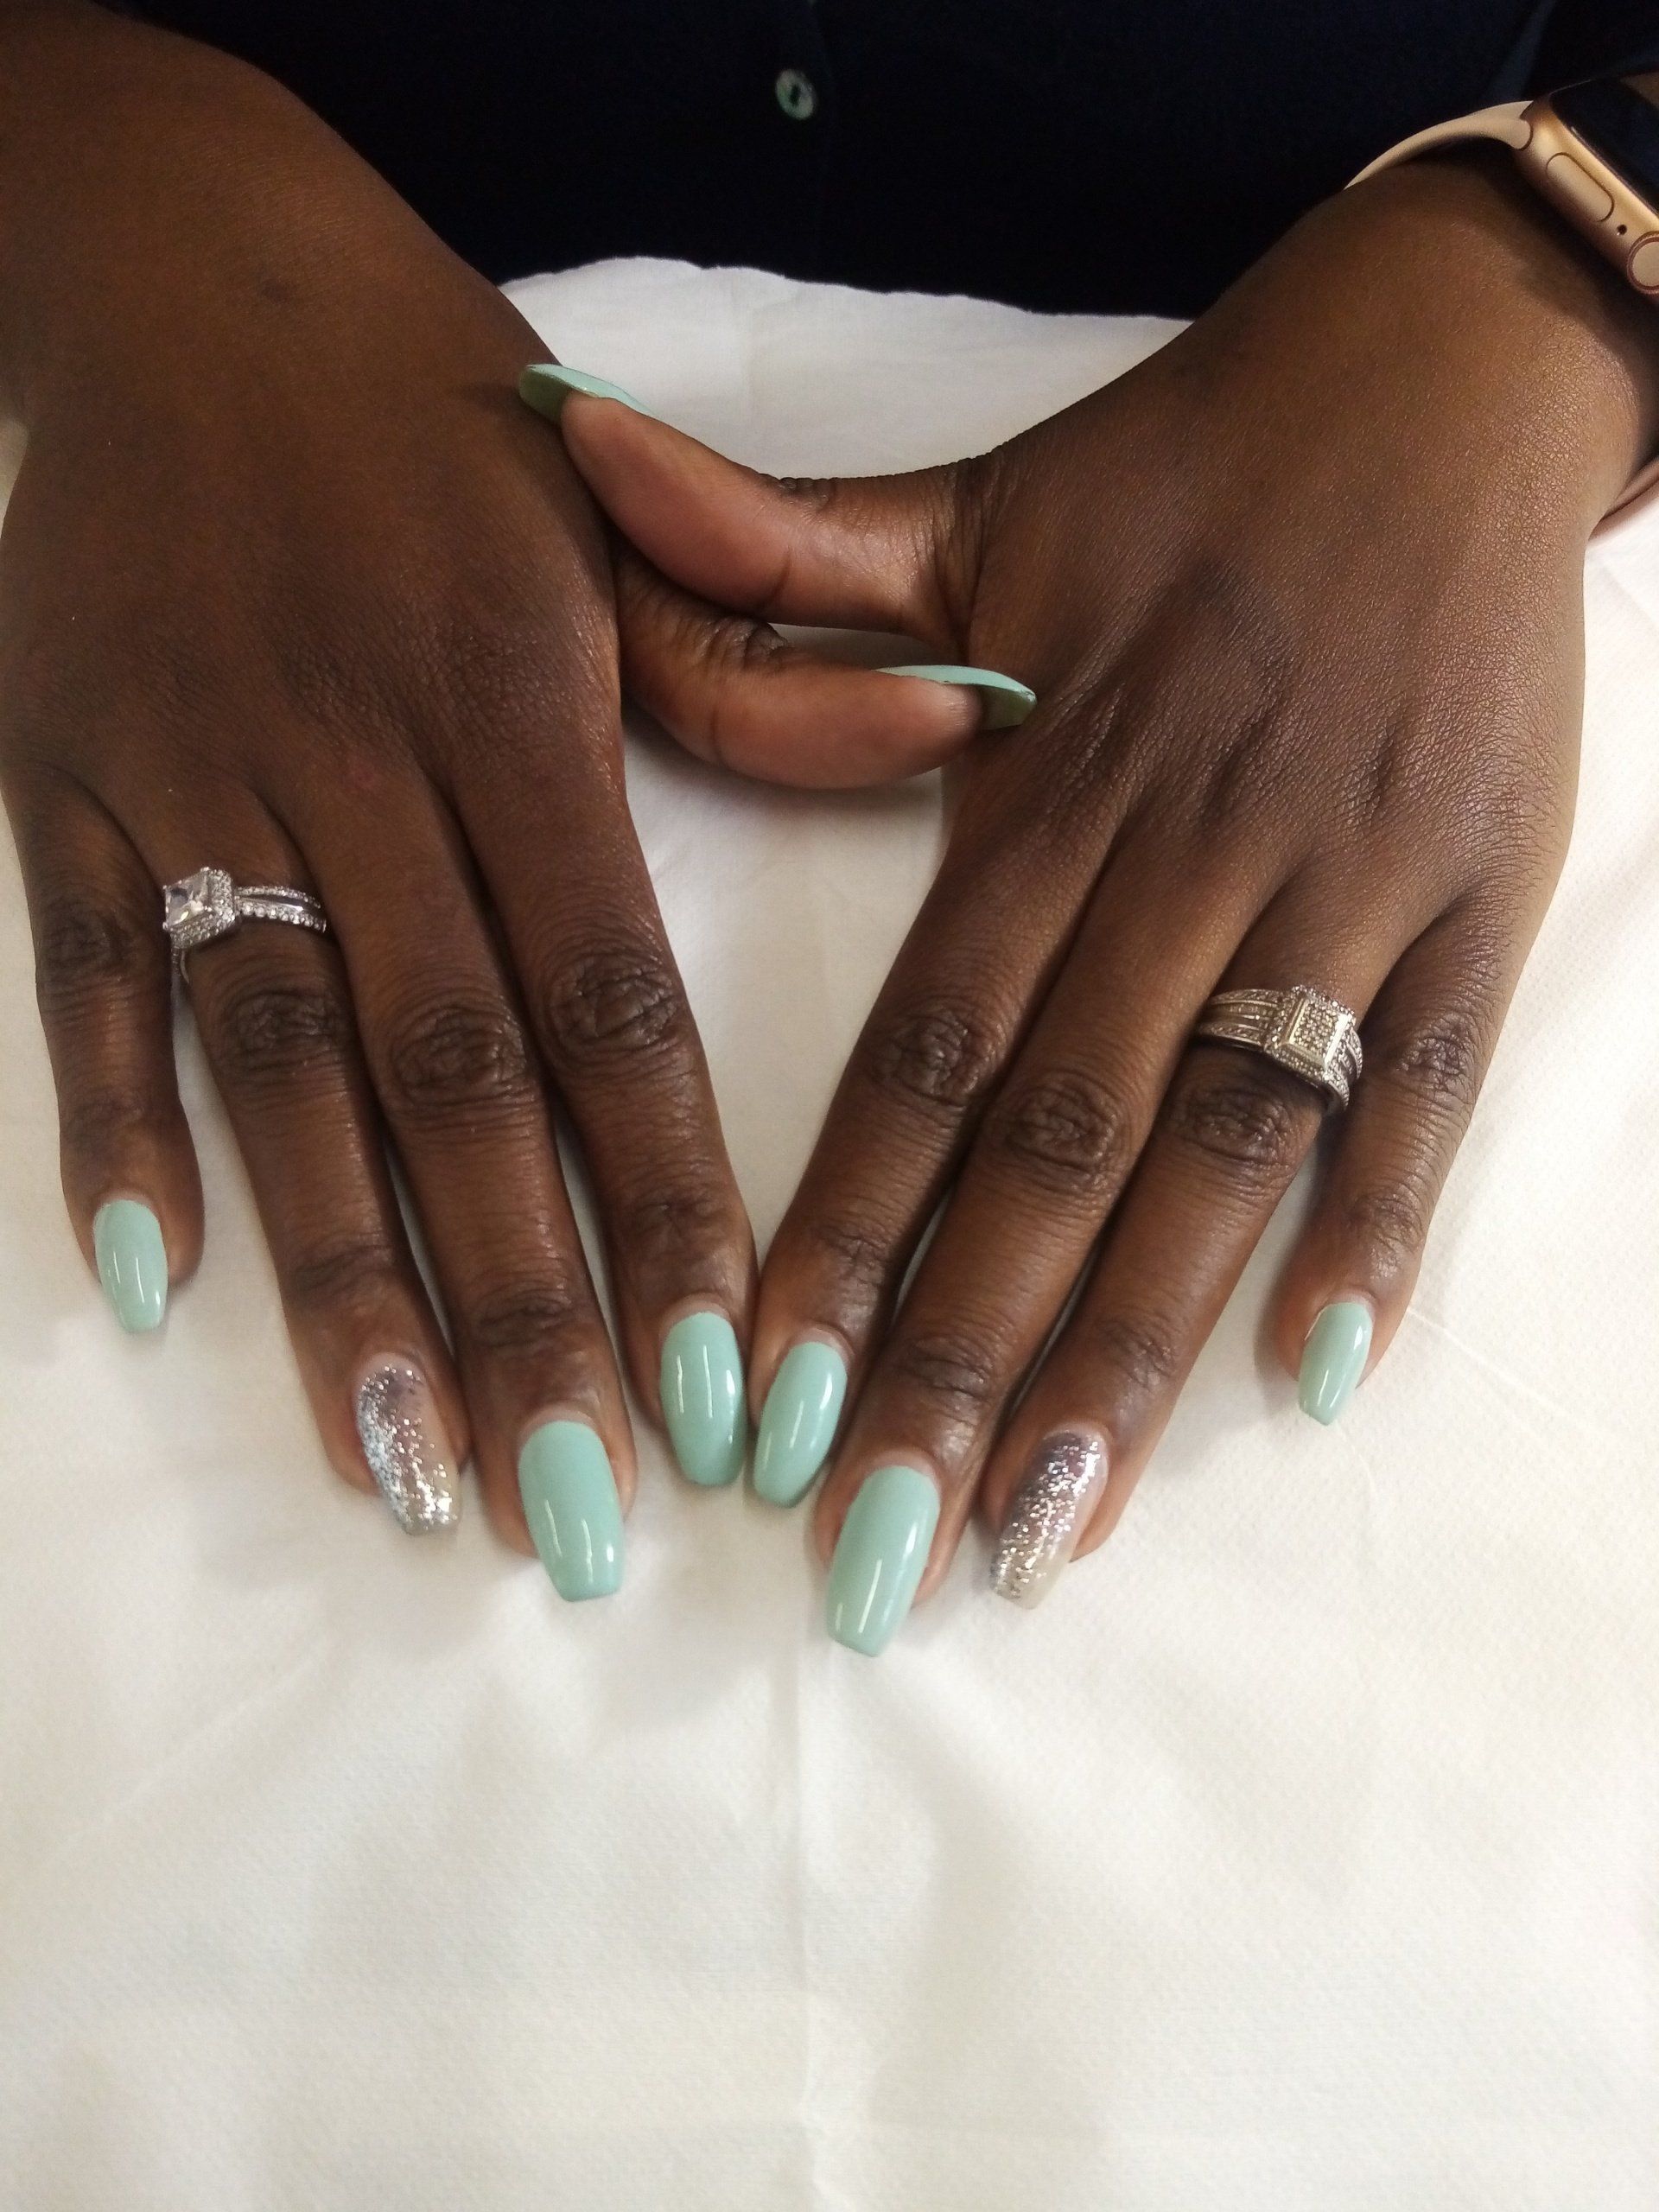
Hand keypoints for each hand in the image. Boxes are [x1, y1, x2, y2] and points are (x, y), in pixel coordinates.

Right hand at [0, 8, 985, 1570]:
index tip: (730, 1384)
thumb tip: (955, 740)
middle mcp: (356, 760)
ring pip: (272, 1063)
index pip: (610, 1003)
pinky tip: (148, 1286)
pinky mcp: (66, 784)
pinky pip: (87, 975)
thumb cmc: (438, 419)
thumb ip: (765, 666)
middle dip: (520, 1305)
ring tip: (405, 1465)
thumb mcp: (620, 513)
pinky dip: (114, 1128)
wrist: (188, 271)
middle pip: (448, 1080)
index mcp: (517, 704)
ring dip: (333, 1276)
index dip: (670, 1202)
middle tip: (581, 1506)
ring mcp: (194, 779)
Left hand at [551, 150, 1658, 1640]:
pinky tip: (1308, 1381)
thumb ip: (771, 549)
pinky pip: (1428, 1087)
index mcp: (1048, 775)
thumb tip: (556, 463)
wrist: (1442, 378)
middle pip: (1059, 1144)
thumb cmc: (1181, 464)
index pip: (925, 1043)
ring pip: (1231, 1149)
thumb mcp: (970, 498)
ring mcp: (1346, 886)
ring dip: (1140, 1350)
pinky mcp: (1479, 899)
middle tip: (876, 1554)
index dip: (840, 1230)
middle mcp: (1190, 851)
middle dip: (960, 1359)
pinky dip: (1376, 1226)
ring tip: (1050, 1530)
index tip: (767, 1406)